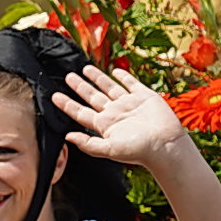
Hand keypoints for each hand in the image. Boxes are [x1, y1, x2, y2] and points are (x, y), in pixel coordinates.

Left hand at [52, 65, 193, 173]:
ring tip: (85, 69)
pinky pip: (131, 83)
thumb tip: (67, 137)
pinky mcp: (144, 96)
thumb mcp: (109, 149)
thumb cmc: (138, 151)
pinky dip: (122, 76)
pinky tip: (114, 71)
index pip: (81, 112)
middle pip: (92, 97)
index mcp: (104, 125)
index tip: (54, 97)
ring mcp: (129, 104)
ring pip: (109, 87)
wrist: (165, 144)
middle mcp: (114, 113)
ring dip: (97, 78)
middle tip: (68, 77)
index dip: (67, 104)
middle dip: (79, 87)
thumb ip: (88, 144)